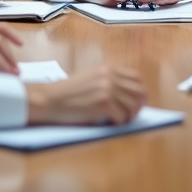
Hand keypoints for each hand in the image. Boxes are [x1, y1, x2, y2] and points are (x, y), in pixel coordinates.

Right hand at [26, 65, 146, 125]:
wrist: (51, 99)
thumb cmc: (68, 92)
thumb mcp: (90, 77)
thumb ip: (108, 80)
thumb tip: (127, 94)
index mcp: (108, 69)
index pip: (137, 78)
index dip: (140, 92)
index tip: (137, 102)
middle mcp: (110, 76)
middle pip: (139, 91)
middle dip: (139, 106)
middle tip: (132, 115)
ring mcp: (107, 89)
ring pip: (133, 106)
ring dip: (129, 116)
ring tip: (121, 120)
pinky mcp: (102, 103)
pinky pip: (121, 116)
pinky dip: (118, 122)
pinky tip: (111, 123)